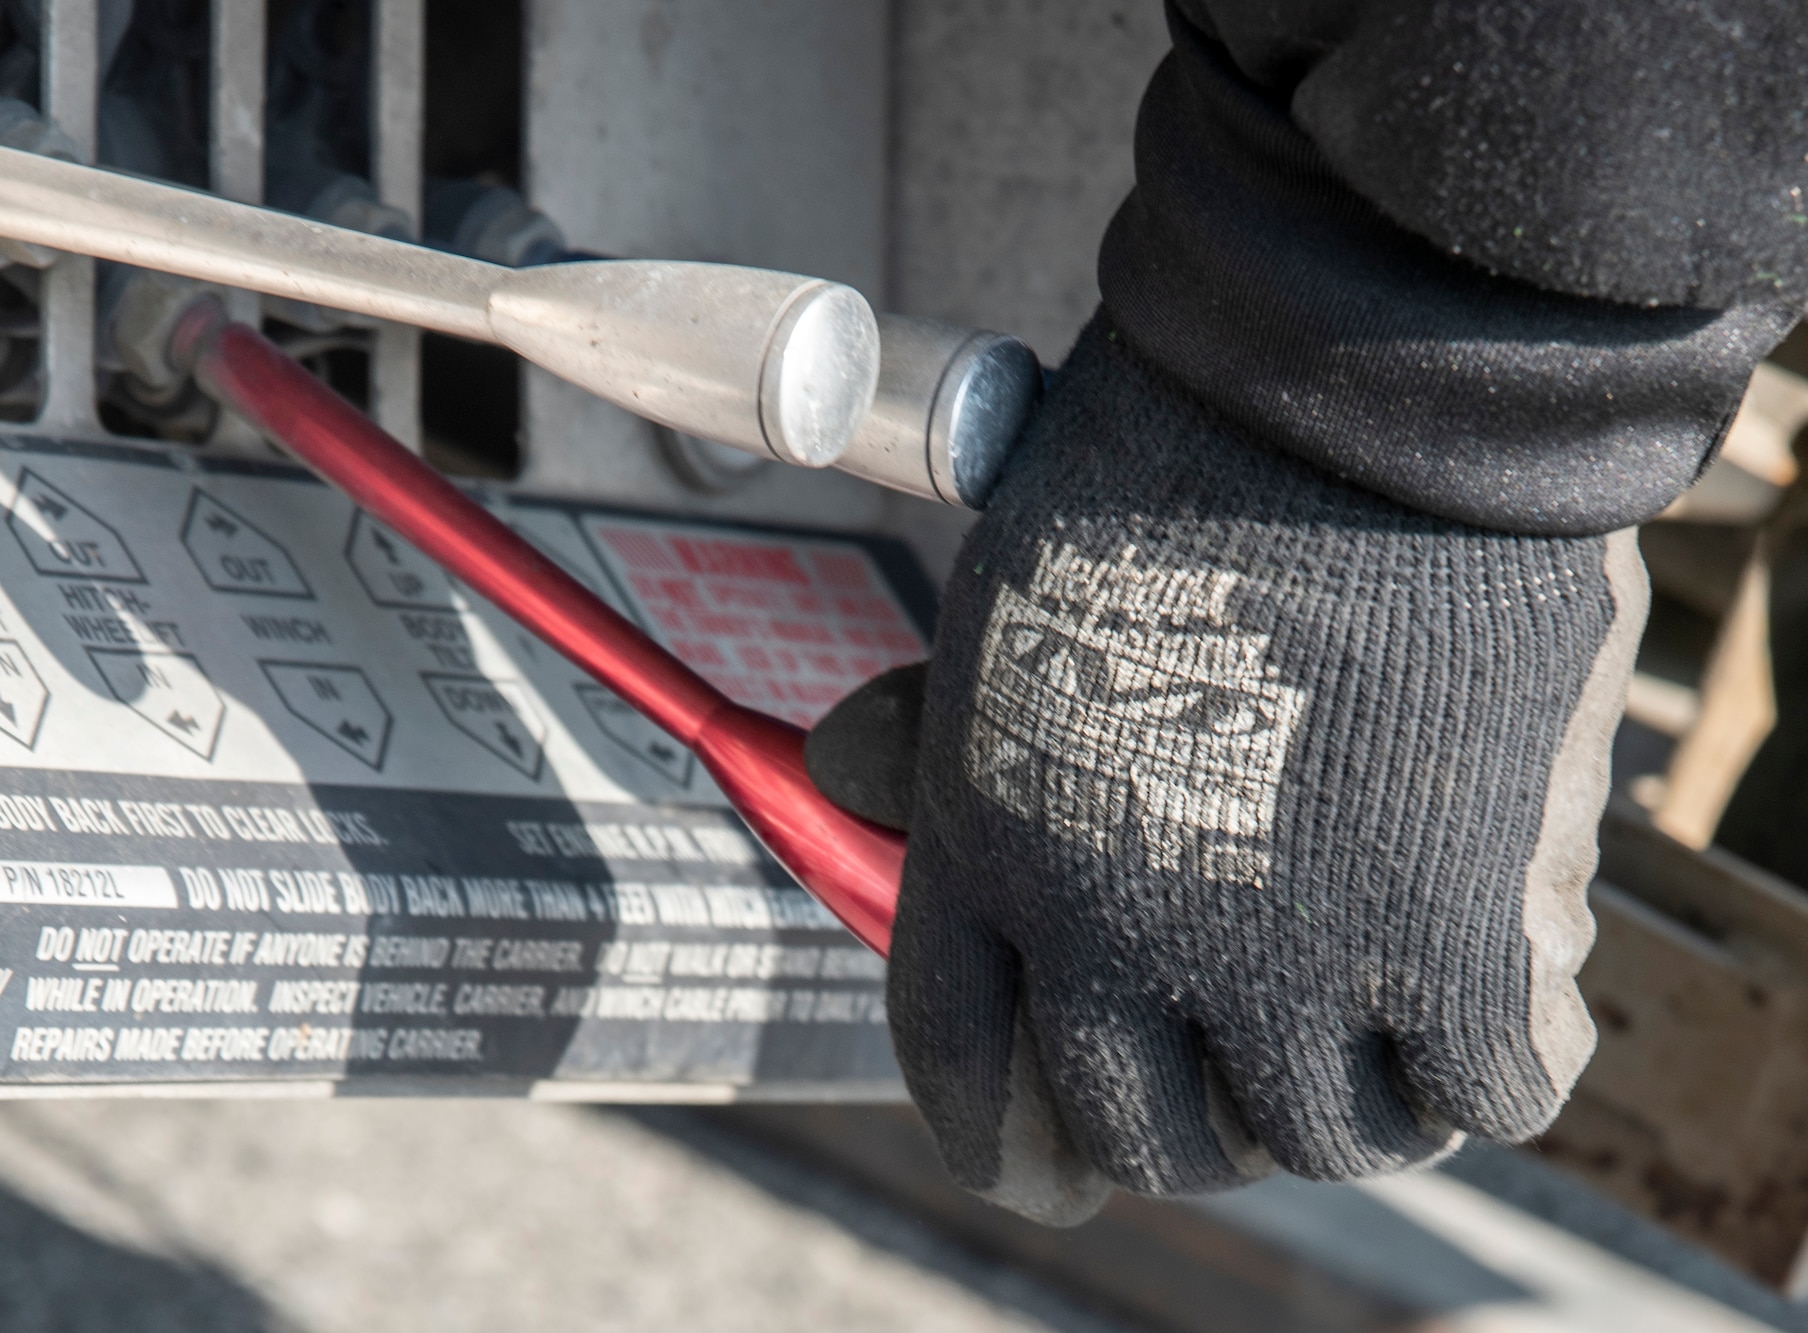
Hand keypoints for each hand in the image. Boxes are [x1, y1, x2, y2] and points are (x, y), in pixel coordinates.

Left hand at [808, 313, 1645, 1222]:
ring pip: (1319, 1135)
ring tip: (1378, 1013)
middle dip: (1185, 1127)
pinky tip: (1491, 976)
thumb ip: (939, 725)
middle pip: (1143, 1139)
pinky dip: (1492, 1049)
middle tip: (1241, 1077)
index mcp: (993, 851)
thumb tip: (839, 770)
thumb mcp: (993, 592)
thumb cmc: (1166, 451)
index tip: (1048, 1166)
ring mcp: (1283, 957)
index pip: (963, 1070)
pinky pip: (1486, 1087)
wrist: (1350, 377)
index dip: (1006, 1141)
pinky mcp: (1453, 944)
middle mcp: (1118, 934)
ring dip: (1348, 1094)